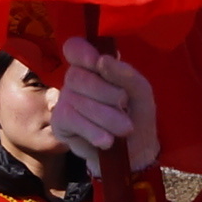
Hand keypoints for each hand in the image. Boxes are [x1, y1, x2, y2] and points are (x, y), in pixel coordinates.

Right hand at [53, 37, 160, 174]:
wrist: (133, 154)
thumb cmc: (137, 117)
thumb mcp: (141, 94)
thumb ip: (126, 75)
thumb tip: (102, 60)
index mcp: (96, 67)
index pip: (74, 48)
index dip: (81, 52)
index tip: (97, 62)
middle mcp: (77, 80)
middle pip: (77, 76)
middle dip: (105, 92)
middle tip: (125, 106)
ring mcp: (66, 101)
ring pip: (76, 100)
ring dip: (105, 116)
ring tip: (124, 129)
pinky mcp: (60, 123)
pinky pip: (70, 119)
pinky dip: (91, 130)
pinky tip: (106, 141)